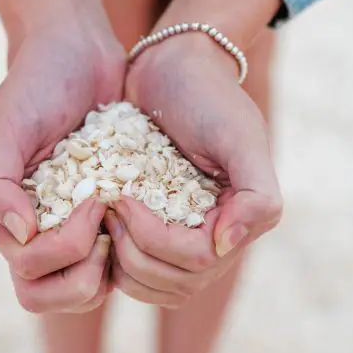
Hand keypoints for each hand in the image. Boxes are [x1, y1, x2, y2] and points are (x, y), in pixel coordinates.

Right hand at [0, 0, 124, 313]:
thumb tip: (23, 234)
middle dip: (83, 279)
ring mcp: (71, 223)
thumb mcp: (6, 127)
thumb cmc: (36, 85)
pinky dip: (133, 247)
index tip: (94, 203)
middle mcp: (37, 228)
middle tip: (111, 234)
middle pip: (50, 296)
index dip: (63, 254)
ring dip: (110, 270)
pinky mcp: (105, 212)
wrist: (76, 51)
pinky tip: (148, 212)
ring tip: (129, 225)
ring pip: (84, 287)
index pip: (29, 275)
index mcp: (8, 216)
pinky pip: (116, 255)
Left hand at [105, 0, 283, 306]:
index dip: (156, 240)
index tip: (123, 199)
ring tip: (102, 215)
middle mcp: (215, 237)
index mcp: (239, 221)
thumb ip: (256, 195)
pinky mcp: (153, 232)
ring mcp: (182, 237)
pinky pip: (132, 269)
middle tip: (108, 207)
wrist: (172, 68)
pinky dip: (111, 257)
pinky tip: (97, 224)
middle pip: (174, 283)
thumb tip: (228, 244)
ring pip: (151, 285)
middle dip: (134, 252)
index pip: (198, 263)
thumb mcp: (238, 136)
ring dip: (120, 260)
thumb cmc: (207, 96)